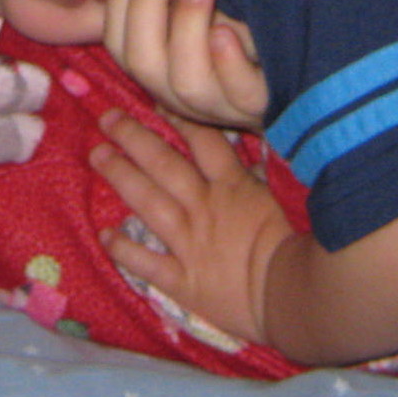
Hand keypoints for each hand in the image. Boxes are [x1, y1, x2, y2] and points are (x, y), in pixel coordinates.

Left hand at [91, 110, 296, 346]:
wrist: (294, 296)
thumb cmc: (300, 248)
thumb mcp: (287, 198)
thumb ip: (264, 174)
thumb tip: (260, 145)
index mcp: (233, 187)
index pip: (203, 142)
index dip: (178, 118)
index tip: (155, 100)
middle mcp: (204, 208)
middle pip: (164, 164)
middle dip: (134, 137)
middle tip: (108, 118)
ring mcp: (189, 244)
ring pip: (148, 202)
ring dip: (120, 176)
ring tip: (97, 154)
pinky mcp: (182, 280)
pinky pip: (145, 262)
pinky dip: (122, 248)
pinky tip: (104, 234)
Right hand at [102, 0, 266, 130]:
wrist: (298, 56)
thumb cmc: (238, 16)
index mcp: (159, 65)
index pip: (120, 42)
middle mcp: (182, 90)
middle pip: (143, 63)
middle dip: (145, 7)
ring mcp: (222, 103)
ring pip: (187, 83)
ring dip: (186, 29)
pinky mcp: (263, 103)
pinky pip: (240, 93)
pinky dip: (229, 63)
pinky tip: (225, 31)